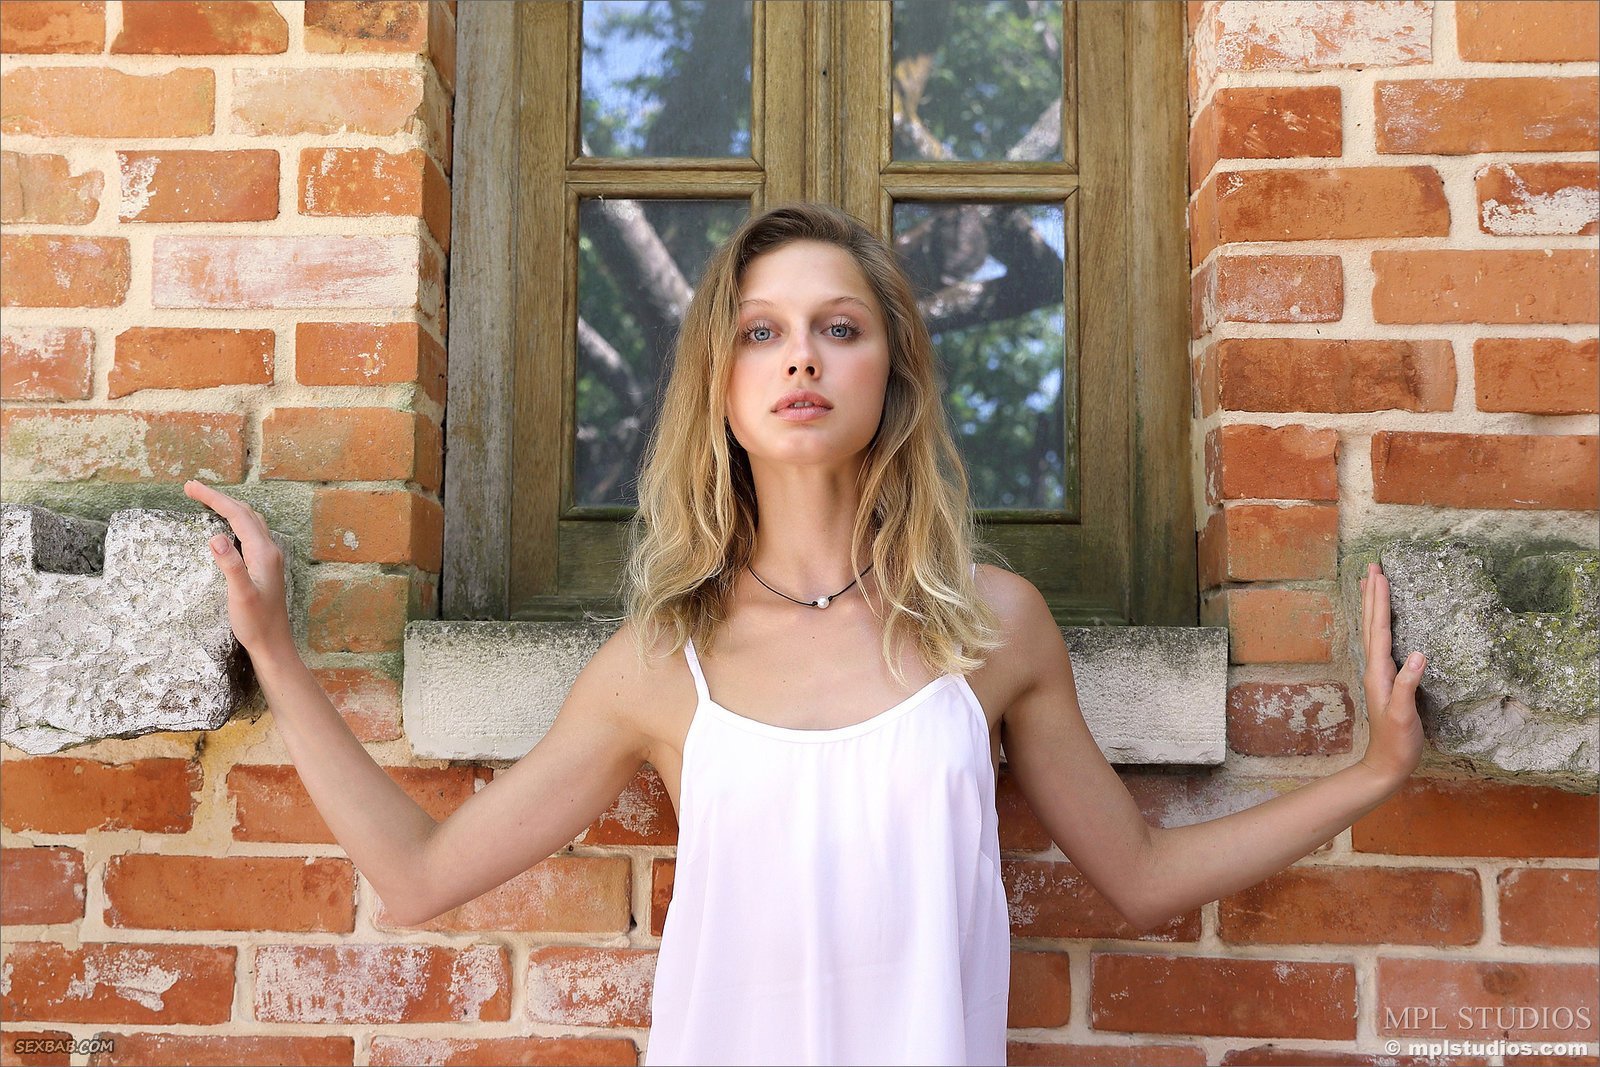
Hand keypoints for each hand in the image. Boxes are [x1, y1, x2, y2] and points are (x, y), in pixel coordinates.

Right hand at [183, 480, 293, 657]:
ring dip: (228, 507)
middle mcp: (269, 550)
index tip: (190, 487)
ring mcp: (269, 558)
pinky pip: (250, 533)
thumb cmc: (256, 623)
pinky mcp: (265, 566)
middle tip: (191, 489)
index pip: (237, 515)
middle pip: (245, 512)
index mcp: (263, 553)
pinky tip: (226, 527)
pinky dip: (235, 521)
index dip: (214, 498)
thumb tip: (215, 536)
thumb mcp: (240, 596)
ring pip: (249, 521)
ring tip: (206, 500)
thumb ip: (230, 566)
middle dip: (219, 498)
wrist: (273, 644)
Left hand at [1357, 561, 1425, 786]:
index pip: (1379, 628)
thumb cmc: (1397, 742)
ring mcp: (1378, 674)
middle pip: (1370, 623)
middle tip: (1371, 567)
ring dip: (1372, 606)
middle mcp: (1374, 668)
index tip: (1379, 575)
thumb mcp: (1404, 715)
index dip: (1380, 601)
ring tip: (1370, 584)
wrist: (1386, 764)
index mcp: (1378, 672)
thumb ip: (1408, 685)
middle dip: (1371, 594)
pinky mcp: (1385, 681)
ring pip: (1372, 631)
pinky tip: (1384, 623)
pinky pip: (1381, 643)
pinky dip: (1380, 625)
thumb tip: (1419, 654)